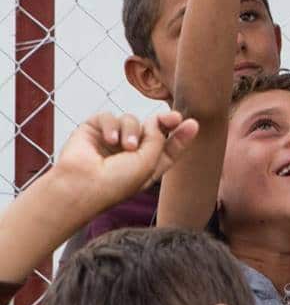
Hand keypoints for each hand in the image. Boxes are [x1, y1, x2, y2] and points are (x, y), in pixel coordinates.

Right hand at [54, 111, 198, 212]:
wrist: (81, 187)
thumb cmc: (116, 182)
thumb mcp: (148, 162)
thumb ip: (159, 138)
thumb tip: (157, 120)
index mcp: (145, 164)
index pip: (167, 147)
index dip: (180, 135)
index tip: (193, 123)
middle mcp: (129, 152)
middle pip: (153, 128)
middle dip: (164, 121)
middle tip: (173, 117)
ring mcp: (111, 141)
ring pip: (132, 121)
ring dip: (132, 130)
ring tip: (125, 146)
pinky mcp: (93, 131)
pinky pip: (109, 117)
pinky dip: (111, 126)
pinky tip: (109, 141)